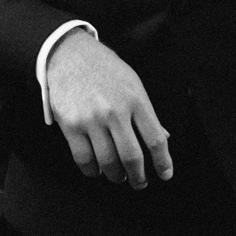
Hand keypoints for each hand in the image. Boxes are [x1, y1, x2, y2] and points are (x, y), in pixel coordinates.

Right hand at [45, 30, 172, 189]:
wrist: (70, 53)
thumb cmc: (104, 68)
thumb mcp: (132, 82)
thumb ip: (146, 112)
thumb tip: (163, 137)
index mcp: (135, 98)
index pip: (156, 139)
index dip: (163, 162)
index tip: (165, 174)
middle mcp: (115, 110)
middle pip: (132, 157)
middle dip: (138, 177)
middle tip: (139, 182)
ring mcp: (91, 118)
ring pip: (108, 163)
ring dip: (116, 176)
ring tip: (117, 175)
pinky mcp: (71, 125)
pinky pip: (84, 159)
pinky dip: (92, 171)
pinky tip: (96, 169)